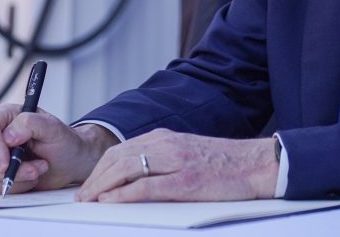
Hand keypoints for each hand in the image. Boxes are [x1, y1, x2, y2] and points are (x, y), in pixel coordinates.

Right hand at [0, 104, 113, 194]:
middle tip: (37, 169)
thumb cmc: (64, 142)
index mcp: (8, 116)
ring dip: (19, 177)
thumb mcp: (53, 128)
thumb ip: (31, 124)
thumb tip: (8, 136)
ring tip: (41, 168)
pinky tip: (33, 177)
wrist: (72, 163)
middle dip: (13, 168)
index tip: (6, 163)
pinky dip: (18, 186)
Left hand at [75, 129, 277, 202]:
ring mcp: (176, 162)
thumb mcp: (188, 153)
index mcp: (166, 137)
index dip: (100, 168)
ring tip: (90, 201)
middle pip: (118, 158)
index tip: (89, 185)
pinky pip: (145, 187)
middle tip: (82, 197)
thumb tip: (134, 177)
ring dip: (102, 186)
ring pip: (126, 170)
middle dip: (95, 179)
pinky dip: (123, 195)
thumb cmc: (225, 164)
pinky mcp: (186, 181)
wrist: (257, 164)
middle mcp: (167, 144)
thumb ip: (163, 159)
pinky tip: (110, 202)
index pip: (121, 150)